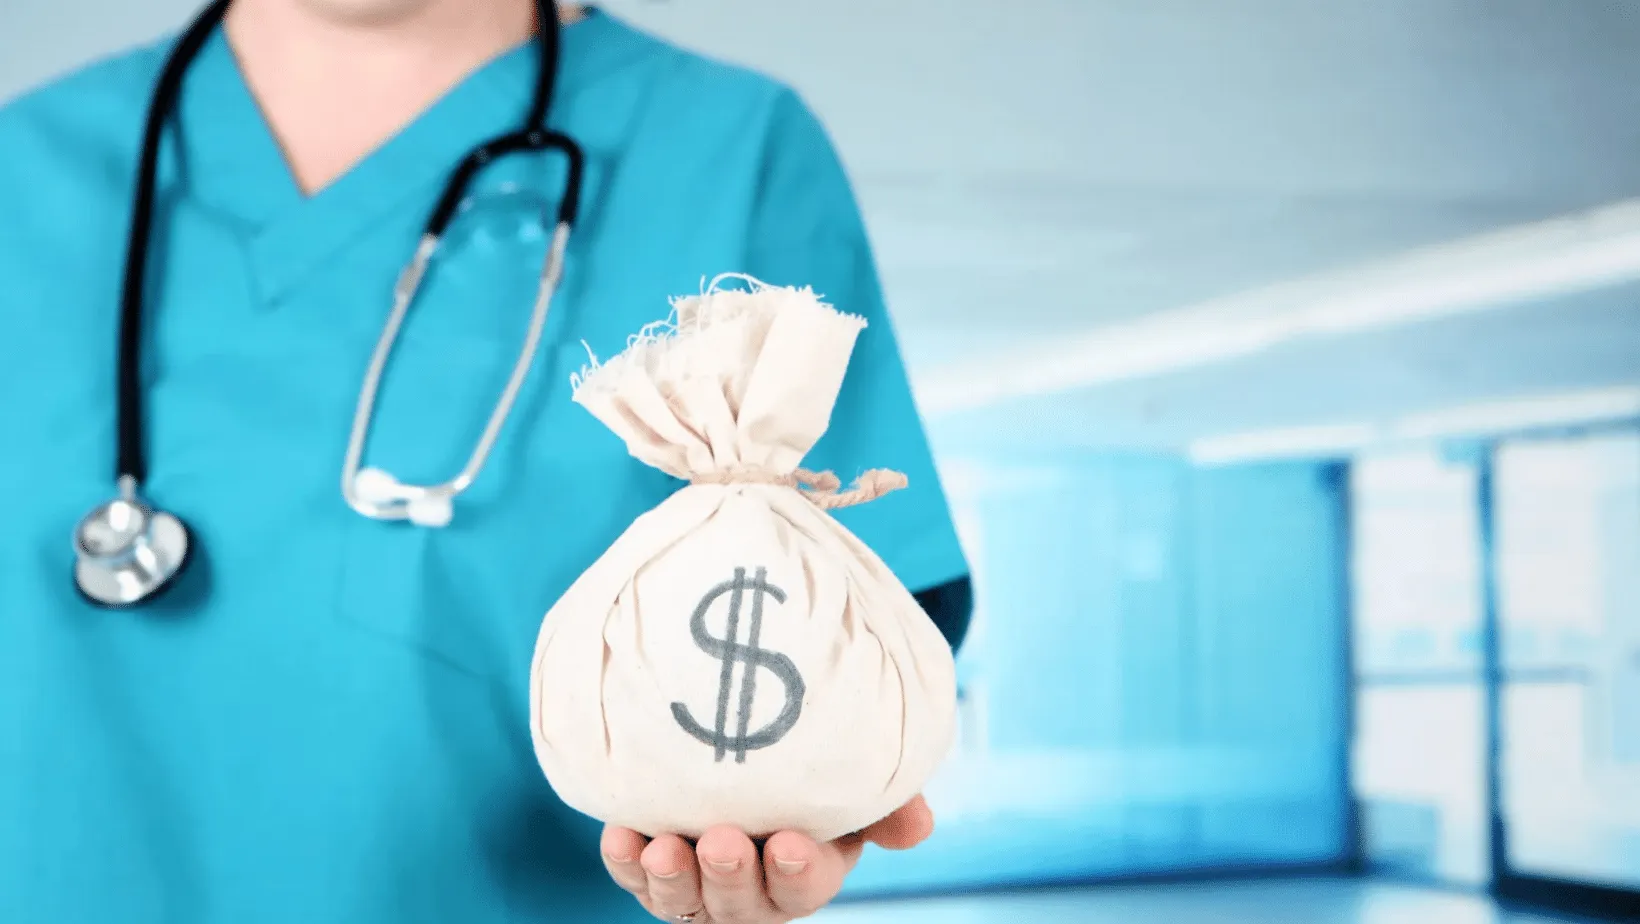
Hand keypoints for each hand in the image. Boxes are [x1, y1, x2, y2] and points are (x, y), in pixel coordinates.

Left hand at [600, 796, 934, 922]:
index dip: (797, 872)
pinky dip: (625, 860)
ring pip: (684, 898)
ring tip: (666, 848)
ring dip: (672, 877)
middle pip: (742, 902)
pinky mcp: (653, 865)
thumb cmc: (812, 764)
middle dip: (730, 877)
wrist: (745, 739)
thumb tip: (919, 825)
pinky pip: (635, 873)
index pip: (804, 888)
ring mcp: (699, 882)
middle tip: (721, 843)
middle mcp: (752, 889)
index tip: (789, 844)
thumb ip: (887, 800)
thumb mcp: (854, 779)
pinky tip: (618, 835)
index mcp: (807, 870)